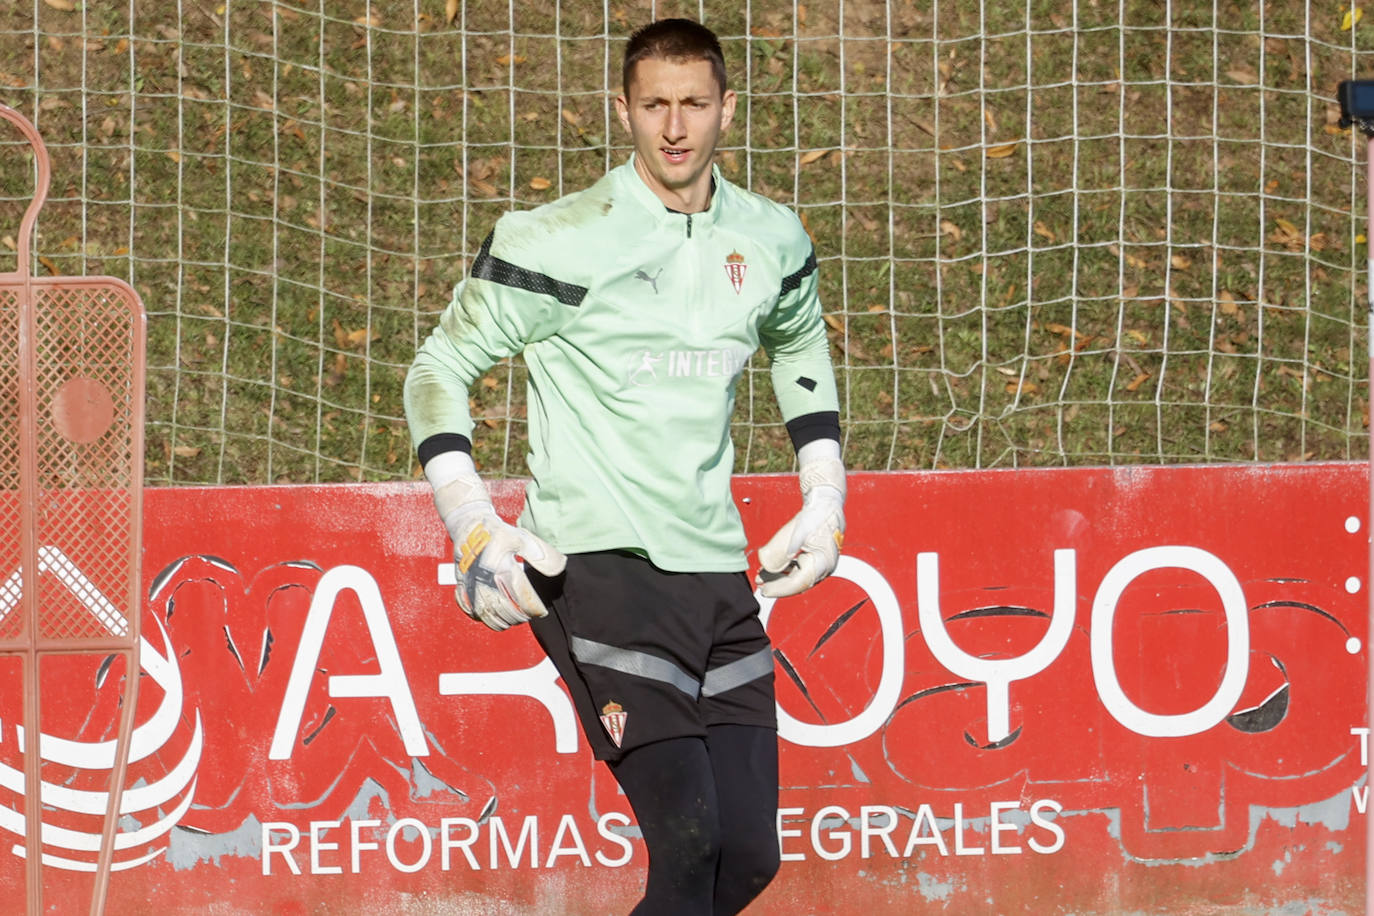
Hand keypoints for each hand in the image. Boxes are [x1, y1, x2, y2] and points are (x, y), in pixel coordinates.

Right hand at [426, 452, 566, 630]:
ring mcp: (471, 585)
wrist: (468, 525)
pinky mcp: (462, 586)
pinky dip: (482, 617)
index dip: (534, 608)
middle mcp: (485, 580)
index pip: (522, 597)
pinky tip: (492, 615)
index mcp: (502, 569)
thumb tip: (560, 568)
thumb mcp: (523, 538)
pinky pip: (469, 609)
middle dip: (519, 616)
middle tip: (529, 615)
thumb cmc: (498, 533)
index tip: (542, 611)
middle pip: (505, 610)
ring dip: (502, 621)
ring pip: (487, 615)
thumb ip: (542, 554)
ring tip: (514, 618)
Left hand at [755, 440, 845, 598]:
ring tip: (762, 577)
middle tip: (759, 586)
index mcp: (823, 563)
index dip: (779, 589)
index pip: (798, 583)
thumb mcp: (795, 532)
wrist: (826, 502)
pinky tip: (772, 570)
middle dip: (777, 585)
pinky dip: (786, 571)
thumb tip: (768, 567)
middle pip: (798, 583)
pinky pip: (800, 569)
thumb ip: (782, 551)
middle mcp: (825, 567)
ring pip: (798, 577)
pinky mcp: (816, 558)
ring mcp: (822, 563)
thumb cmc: (815, 515)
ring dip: (780, 578)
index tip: (764, 590)